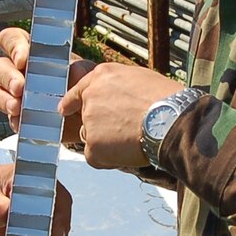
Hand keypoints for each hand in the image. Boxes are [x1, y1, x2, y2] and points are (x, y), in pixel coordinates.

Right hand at [0, 27, 94, 140]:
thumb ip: (80, 69)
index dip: (13, 46)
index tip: (22, 59)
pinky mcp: (19, 118)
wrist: (93, 120)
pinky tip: (25, 122)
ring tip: (18, 108)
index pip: (11, 39)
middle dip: (7, 77)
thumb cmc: (87, 90)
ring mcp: (16, 96)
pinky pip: (7, 118)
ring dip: (3, 99)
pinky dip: (14, 120)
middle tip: (20, 88)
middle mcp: (20, 72)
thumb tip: (71, 69)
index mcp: (34, 54)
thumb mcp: (89, 75)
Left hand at [61, 62, 185, 170]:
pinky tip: (128, 152)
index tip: (65, 109)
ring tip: (131, 140)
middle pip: (87, 118)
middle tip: (127, 130)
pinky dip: (108, 159)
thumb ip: (118, 87)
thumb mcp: (139, 78)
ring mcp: (89, 121)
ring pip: (91, 137)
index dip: (71, 102)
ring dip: (105, 143)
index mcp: (102, 76)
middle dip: (102, 126)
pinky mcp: (93, 145)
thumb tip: (116, 99)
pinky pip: (95, 157)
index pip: (78, 90)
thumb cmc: (165, 100)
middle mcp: (90, 97)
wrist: (170, 120)